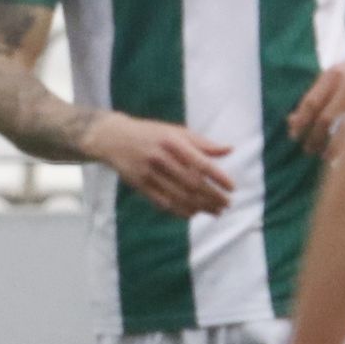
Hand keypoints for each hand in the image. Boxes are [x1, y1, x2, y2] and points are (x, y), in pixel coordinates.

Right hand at [82, 112, 234, 217]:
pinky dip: (180, 210)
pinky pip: (163, 202)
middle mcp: (160, 157)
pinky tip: (193, 212)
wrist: (112, 138)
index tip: (232, 188)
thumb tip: (229, 149)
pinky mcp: (139, 184)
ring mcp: (148, 172)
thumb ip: (202, 143)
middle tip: (227, 204)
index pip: (200, 162)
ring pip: (179, 195)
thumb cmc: (150, 133)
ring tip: (216, 211)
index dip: (218, 177)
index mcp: (172, 141)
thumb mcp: (175, 131)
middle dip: (212, 196)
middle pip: (192, 183)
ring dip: (200, 206)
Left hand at [287, 42, 344, 157]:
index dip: (300, 121)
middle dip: (313, 136)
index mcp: (332, 75)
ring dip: (331, 144)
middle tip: (307, 149)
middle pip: (324, 117)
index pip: (310, 102)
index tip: (294, 136)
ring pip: (344, 127)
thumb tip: (291, 120)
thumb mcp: (336, 76)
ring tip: (323, 155)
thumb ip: (317, 95)